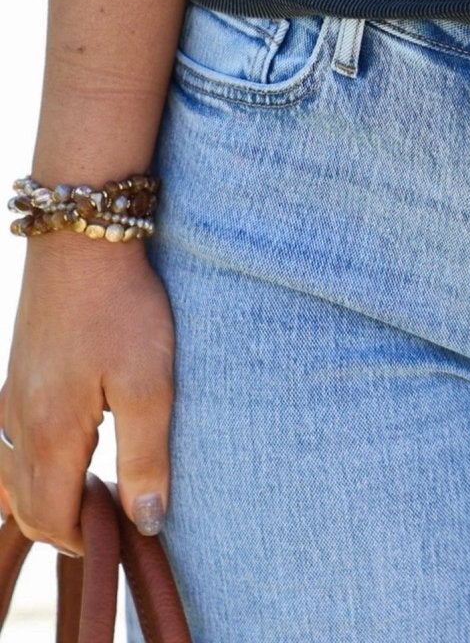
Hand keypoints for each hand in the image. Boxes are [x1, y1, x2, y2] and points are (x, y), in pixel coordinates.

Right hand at [0, 229, 174, 557]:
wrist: (81, 237)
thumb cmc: (122, 307)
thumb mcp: (149, 383)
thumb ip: (147, 458)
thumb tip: (147, 521)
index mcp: (49, 434)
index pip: (53, 519)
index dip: (85, 539)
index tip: (123, 532)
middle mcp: (17, 425)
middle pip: (27, 507)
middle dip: (64, 526)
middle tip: (113, 515)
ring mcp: (9, 399)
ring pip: (10, 480)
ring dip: (44, 500)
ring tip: (93, 489)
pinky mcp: (14, 377)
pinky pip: (5, 446)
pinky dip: (28, 470)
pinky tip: (62, 455)